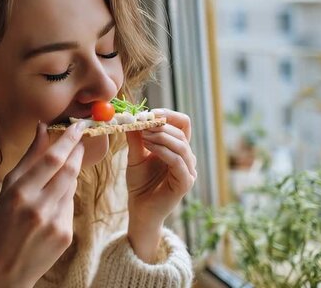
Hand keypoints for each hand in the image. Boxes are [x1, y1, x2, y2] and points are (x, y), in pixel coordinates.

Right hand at [0, 121, 85, 287]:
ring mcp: (54, 222)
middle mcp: (38, 207)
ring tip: (59, 173)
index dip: (68, 140)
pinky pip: (70, 206)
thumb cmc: (0, 227)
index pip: (52, 159)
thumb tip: (43, 128)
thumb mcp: (7, 190)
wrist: (4, 271)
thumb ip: (28, 159)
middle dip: (77, 152)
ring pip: (71, 187)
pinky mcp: (65, 235)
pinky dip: (65, 197)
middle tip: (80, 140)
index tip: (78, 127)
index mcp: (19, 193)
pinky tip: (52, 204)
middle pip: (68, 170)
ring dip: (70, 174)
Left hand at [124, 109, 195, 261]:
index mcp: (177, 149)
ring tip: (143, 134)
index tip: (150, 112)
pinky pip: (177, 161)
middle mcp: (187, 158)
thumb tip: (131, 116)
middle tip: (142, 122)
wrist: (139, 209)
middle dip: (161, 125)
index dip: (168, 115)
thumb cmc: (140, 184)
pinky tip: (148, 147)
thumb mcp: (135, 156)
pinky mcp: (185, 183)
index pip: (182, 124)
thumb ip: (136, 138)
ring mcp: (189, 171)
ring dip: (161, 136)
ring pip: (181, 145)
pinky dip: (163, 151)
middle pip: (181, 132)